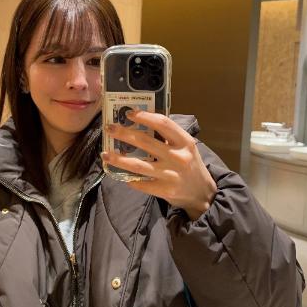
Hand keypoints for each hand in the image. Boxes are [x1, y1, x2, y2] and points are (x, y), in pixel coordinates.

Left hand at [102, 111, 216, 219]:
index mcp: (184, 142)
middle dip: (123, 134)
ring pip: (138, 165)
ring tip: (104, 153)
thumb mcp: (186, 147)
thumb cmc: (190, 165)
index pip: (163, 124)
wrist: (202, 193)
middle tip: (109, 128)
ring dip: (118, 159)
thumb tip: (140, 123)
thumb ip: (168, 137)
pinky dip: (128, 178)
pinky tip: (119, 173)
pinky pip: (140, 183)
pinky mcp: (164, 190)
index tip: (128, 113)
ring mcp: (170, 175)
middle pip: (145, 142)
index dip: (144, 117)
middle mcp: (178, 157)